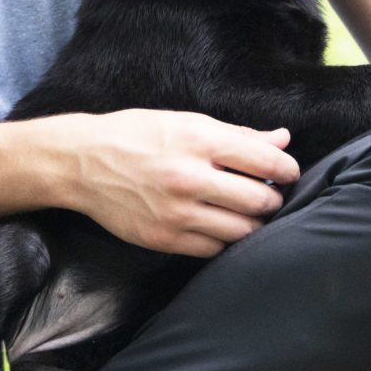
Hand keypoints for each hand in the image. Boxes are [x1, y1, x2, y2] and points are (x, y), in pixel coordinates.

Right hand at [67, 110, 299, 257]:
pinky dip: (225, 239)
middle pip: (259, 200)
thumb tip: (282, 140)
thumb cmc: (136, 135)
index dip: (287, 170)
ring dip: (253, 224)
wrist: (82, 162)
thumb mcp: (186, 122)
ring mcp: (176, 213)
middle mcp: (190, 178)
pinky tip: (220, 224)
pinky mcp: (164, 238)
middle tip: (269, 195)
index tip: (288, 173)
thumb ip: (237, 135)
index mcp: (199, 141)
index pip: (265, 162)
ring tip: (247, 212)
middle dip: (273, 199)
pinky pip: (213, 248)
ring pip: (241, 231)